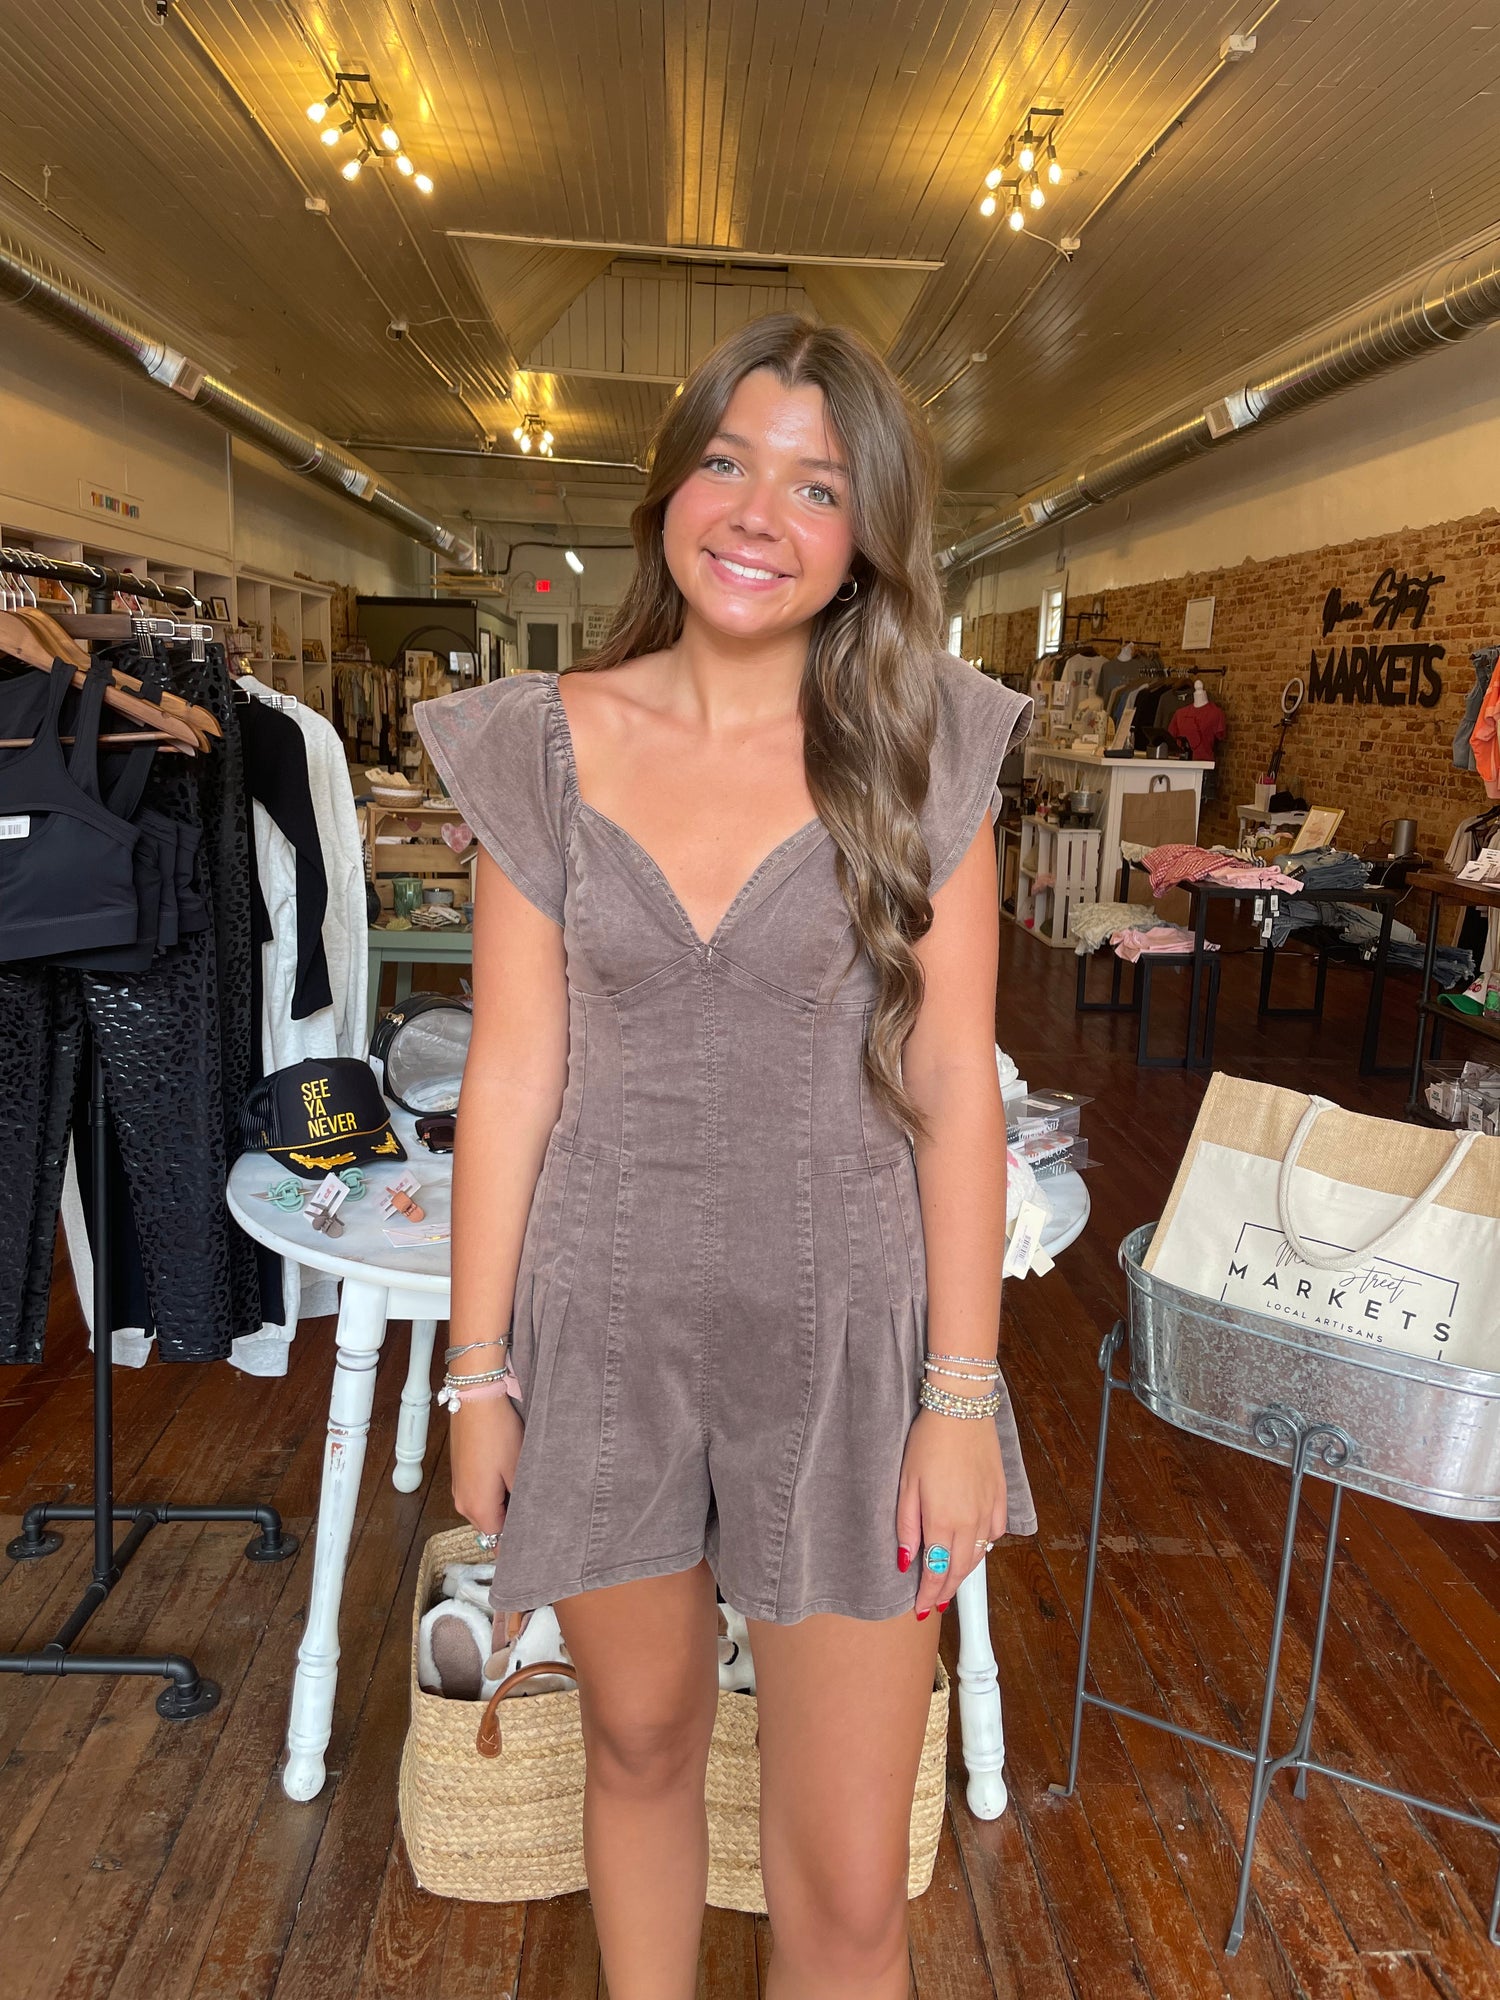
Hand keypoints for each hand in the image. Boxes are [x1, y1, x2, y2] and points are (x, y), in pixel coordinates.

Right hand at [450, 1396, 523, 1538]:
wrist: (475, 1400)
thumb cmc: (498, 1433)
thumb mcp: (518, 1469)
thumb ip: (521, 1501)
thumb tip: (525, 1521)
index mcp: (477, 1507)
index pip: (497, 1539)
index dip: (516, 1540)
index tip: (532, 1536)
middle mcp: (462, 1503)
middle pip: (489, 1527)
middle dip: (509, 1523)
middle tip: (534, 1511)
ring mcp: (458, 1488)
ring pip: (483, 1510)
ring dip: (501, 1507)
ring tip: (523, 1490)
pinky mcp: (459, 1474)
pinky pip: (477, 1495)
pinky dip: (492, 1494)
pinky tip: (508, 1478)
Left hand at [896, 1408, 1007, 1618]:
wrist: (961, 1408)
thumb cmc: (928, 1441)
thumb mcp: (906, 1483)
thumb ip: (906, 1526)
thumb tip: (905, 1561)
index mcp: (943, 1520)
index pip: (937, 1572)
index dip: (929, 1594)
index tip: (921, 1608)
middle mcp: (970, 1521)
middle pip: (960, 1569)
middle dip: (946, 1591)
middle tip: (934, 1603)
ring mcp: (988, 1509)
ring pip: (980, 1554)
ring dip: (964, 1571)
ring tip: (952, 1581)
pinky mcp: (1000, 1495)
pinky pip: (995, 1532)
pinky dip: (984, 1545)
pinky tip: (974, 1545)